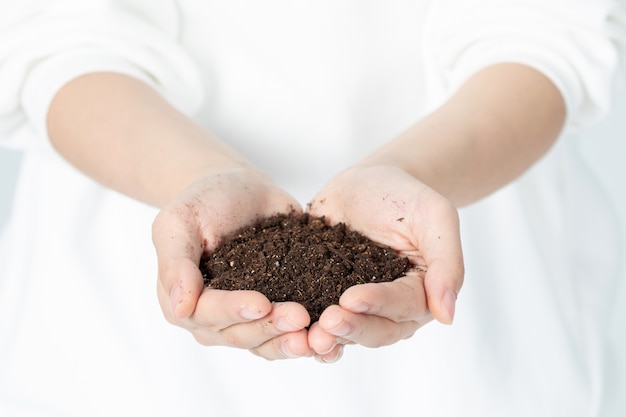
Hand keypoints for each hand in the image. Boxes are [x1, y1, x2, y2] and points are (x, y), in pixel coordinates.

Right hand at [152, 168, 311, 359]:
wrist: (240, 189)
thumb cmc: (203, 201)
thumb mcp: (178, 222)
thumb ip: (176, 264)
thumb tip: (180, 308)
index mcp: (188, 302)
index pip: (209, 314)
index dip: (235, 311)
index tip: (262, 303)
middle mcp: (219, 319)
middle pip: (243, 334)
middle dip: (272, 327)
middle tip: (300, 317)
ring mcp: (252, 317)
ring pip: (270, 342)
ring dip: (294, 342)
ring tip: (320, 337)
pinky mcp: (282, 307)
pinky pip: (295, 332)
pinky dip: (314, 340)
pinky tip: (336, 341)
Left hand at [306, 165, 463, 360]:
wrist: (369, 182)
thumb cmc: (406, 195)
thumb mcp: (435, 216)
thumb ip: (447, 261)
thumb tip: (446, 315)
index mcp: (421, 291)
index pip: (403, 305)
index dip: (378, 304)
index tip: (351, 298)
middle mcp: (390, 308)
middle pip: (376, 330)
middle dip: (352, 328)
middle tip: (327, 321)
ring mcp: (356, 305)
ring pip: (347, 333)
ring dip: (329, 338)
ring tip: (308, 336)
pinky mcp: (326, 296)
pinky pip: (318, 318)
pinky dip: (305, 328)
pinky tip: (285, 327)